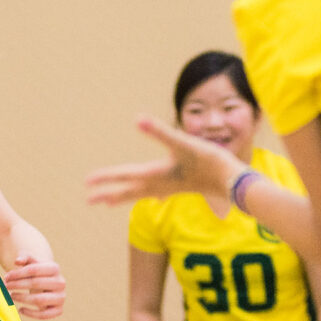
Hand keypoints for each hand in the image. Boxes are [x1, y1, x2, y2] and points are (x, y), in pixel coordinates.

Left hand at [2, 255, 65, 318]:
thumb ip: (25, 258)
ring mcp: (61, 297)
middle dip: (18, 285)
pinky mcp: (58, 310)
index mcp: (54, 268)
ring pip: (39, 300)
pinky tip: (20, 309)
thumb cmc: (37, 273)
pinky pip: (44, 315)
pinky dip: (31, 313)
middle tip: (5, 286)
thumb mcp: (32, 263)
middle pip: (36, 283)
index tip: (6, 277)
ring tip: (11, 296)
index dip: (17, 273)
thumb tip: (17, 261)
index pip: (33, 270)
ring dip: (22, 298)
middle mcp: (60, 282)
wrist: (49, 286)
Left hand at [85, 115, 243, 205]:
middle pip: (128, 191)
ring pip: (140, 194)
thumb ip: (159, 132)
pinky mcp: (181, 188)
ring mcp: (170, 188)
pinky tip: (152, 197)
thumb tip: (138, 119)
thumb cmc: (209, 161)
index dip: (105, 177)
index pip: (124, 176)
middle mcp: (159, 184)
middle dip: (108, 194)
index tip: (86, 182)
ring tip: (108, 201)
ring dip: (123, 196)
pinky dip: (145, 194)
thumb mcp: (183, 142)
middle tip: (88, 200)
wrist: (234, 183)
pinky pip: (155, 194)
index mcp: (156, 173)